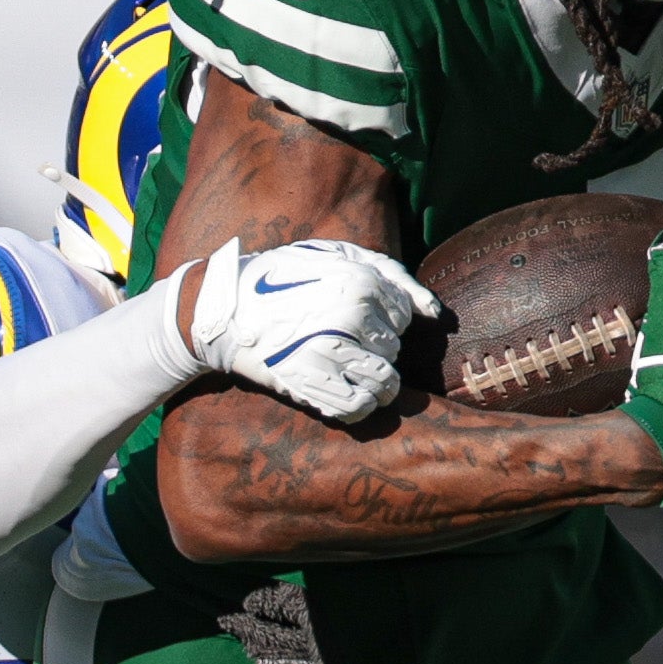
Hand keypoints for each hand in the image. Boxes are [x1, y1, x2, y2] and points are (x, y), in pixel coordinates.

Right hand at [174, 236, 437, 423]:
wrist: (227, 308)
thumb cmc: (285, 278)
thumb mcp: (337, 255)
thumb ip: (392, 276)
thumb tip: (435, 314)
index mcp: (362, 282)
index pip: (403, 318)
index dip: (382, 321)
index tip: (353, 321)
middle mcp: (353, 316)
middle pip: (394, 351)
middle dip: (374, 350)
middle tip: (341, 344)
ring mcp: (332, 351)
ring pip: (385, 384)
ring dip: (372, 384)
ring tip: (346, 373)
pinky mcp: (311, 382)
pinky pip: (358, 409)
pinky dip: (356, 407)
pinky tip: (341, 393)